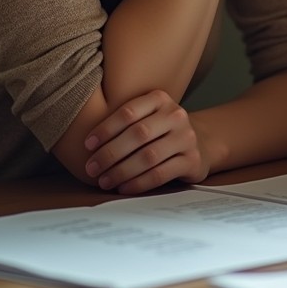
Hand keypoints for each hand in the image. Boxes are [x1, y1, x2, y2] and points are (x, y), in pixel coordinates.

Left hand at [83, 89, 210, 193]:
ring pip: (148, 156)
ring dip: (122, 171)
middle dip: (110, 153)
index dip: (106, 129)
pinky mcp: (193, 160)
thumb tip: (86, 142)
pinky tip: (123, 188)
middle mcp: (176, 115)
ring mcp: (187, 138)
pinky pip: (161, 174)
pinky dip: (139, 183)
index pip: (129, 112)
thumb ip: (125, 121)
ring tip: (104, 181)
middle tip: (91, 168)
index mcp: (161, 99)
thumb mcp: (148, 116)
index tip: (87, 145)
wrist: (199, 143)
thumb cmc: (160, 132)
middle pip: (138, 134)